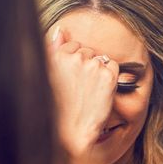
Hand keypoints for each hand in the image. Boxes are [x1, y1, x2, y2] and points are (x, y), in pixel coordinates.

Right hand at [46, 24, 118, 161]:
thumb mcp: (48, 76)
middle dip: (86, 66)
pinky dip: (111, 78)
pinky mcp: (108, 77)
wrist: (71, 133)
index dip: (74, 63)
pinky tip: (100, 92)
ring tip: (89, 92)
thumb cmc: (57, 107)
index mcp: (56, 56)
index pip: (73, 47)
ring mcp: (92, 67)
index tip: (71, 80)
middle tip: (80, 88)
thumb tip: (60, 30)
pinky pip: (114, 67)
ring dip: (98, 72)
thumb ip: (53, 49)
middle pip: (88, 52)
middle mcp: (74, 58)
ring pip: (102, 59)